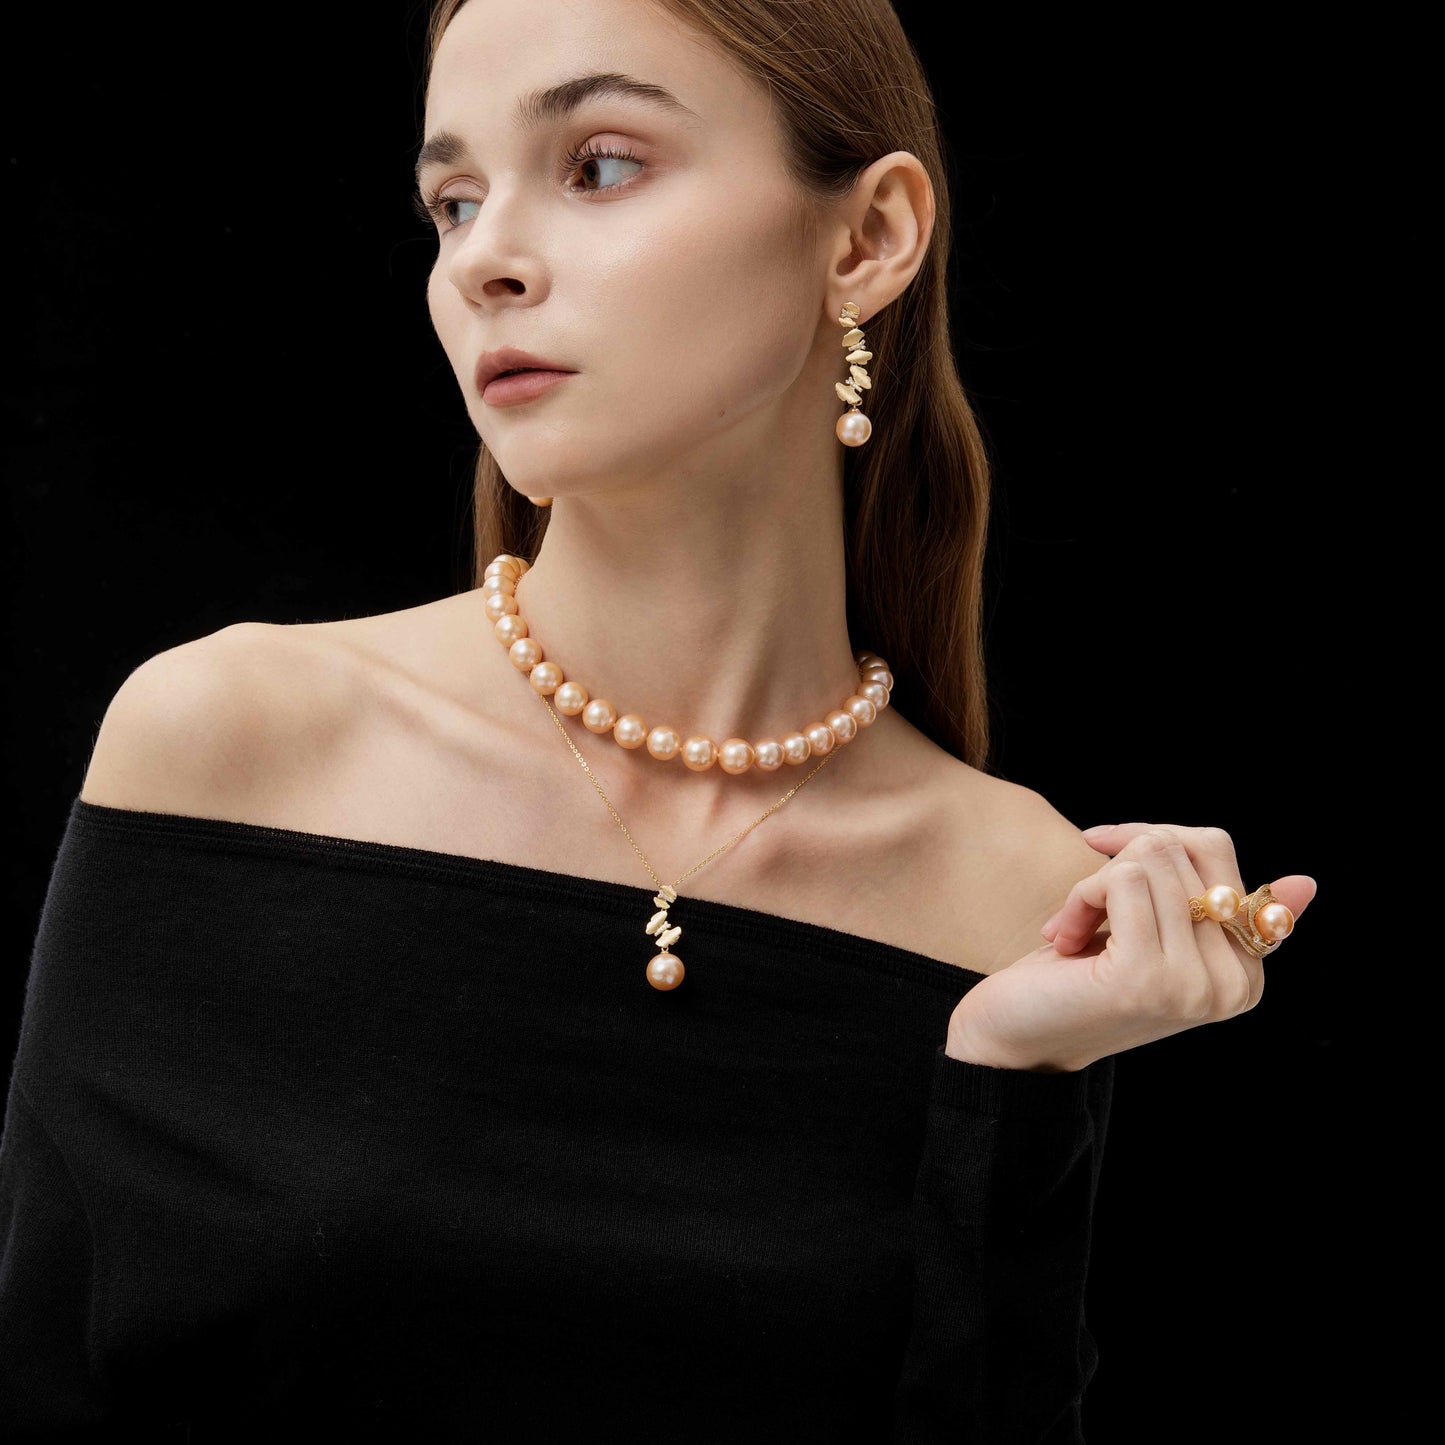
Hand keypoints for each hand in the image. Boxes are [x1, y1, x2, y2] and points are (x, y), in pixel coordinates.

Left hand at [946, 823, 1317, 1072]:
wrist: (1013, 1040)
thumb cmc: (1079, 979)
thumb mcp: (1153, 935)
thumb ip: (1217, 906)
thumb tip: (1308, 882)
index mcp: (1246, 973)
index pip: (1217, 850)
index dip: (1151, 838)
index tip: (1107, 860)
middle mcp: (1233, 985)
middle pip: (1182, 847)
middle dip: (1119, 862)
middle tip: (1088, 910)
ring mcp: (1194, 984)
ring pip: (1150, 859)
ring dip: (1092, 885)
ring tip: (1075, 930)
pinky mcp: (1147, 977)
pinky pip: (1119, 881)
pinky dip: (1078, 897)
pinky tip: (1063, 938)